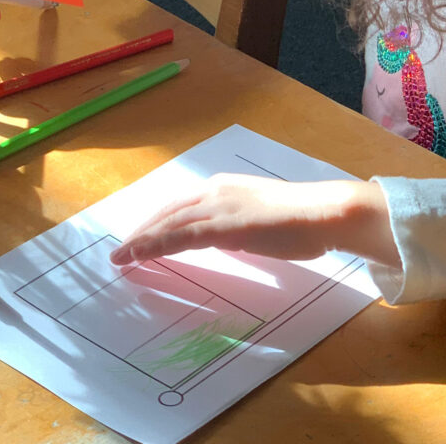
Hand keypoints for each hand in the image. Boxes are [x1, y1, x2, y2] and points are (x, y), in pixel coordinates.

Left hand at [108, 174, 397, 265]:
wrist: (324, 213)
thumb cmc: (301, 220)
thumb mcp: (259, 219)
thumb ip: (236, 224)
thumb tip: (223, 237)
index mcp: (224, 188)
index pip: (180, 205)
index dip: (156, 221)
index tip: (137, 237)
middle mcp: (216, 191)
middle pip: (168, 211)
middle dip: (142, 230)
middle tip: (121, 250)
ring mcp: (220, 206)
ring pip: (170, 223)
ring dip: (142, 239)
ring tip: (121, 256)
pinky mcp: (226, 225)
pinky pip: (182, 236)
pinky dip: (157, 244)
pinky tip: (141, 254)